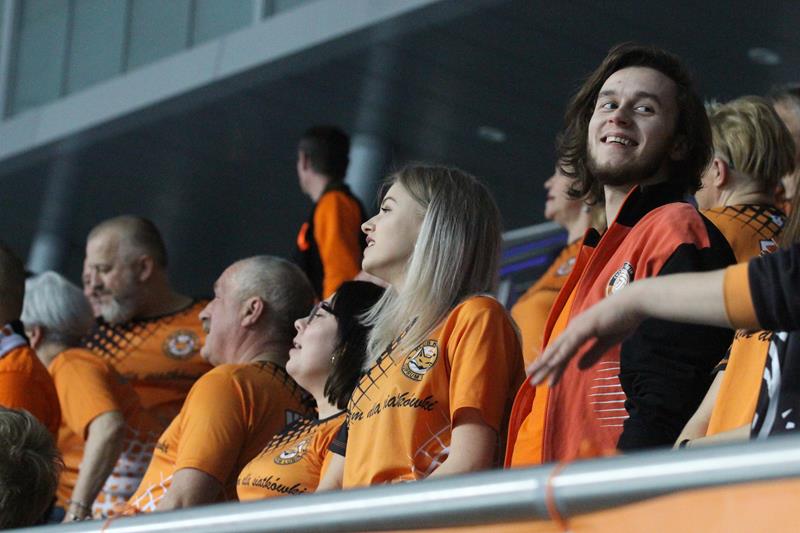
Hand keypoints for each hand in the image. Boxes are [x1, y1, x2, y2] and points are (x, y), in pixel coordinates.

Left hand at [527, 286, 643, 385]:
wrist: (635, 302)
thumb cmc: (623, 319)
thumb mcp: (606, 342)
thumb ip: (592, 354)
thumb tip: (578, 367)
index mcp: (578, 331)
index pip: (562, 351)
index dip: (552, 365)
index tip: (542, 377)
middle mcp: (574, 328)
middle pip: (555, 351)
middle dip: (542, 367)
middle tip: (530, 380)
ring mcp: (579, 327)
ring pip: (559, 350)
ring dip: (546, 365)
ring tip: (535, 379)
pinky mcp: (586, 327)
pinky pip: (571, 344)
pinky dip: (561, 355)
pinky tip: (551, 365)